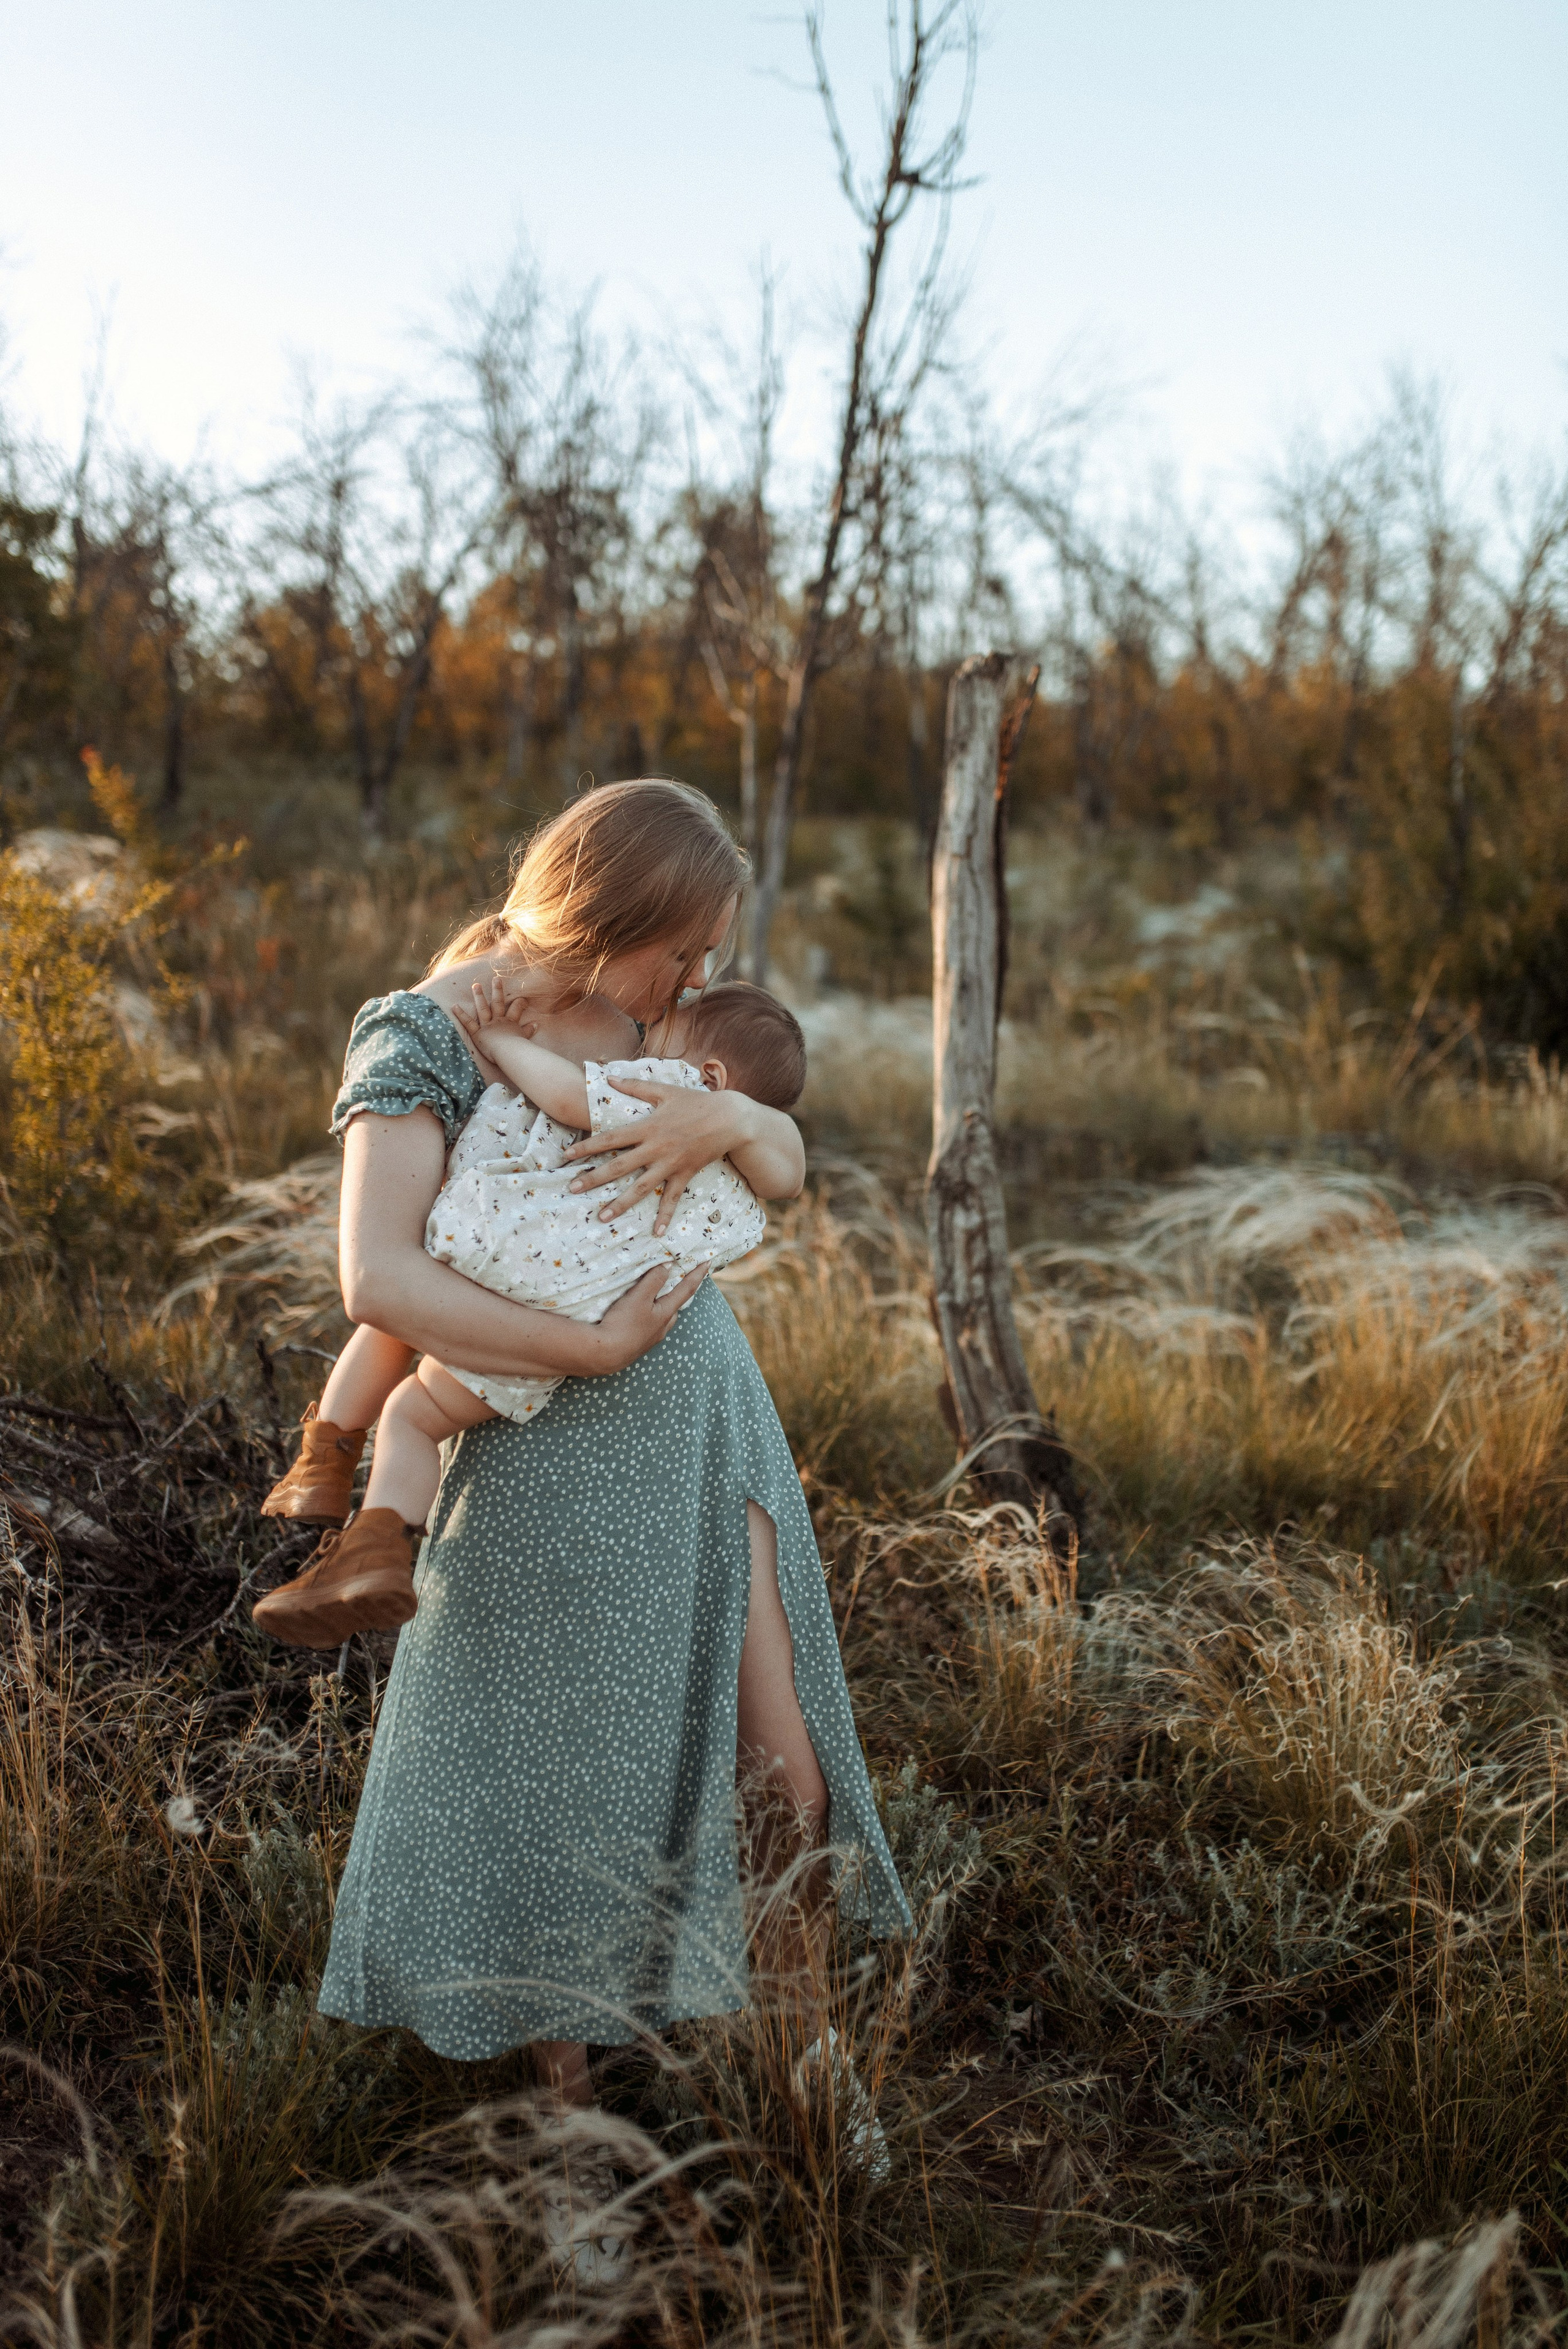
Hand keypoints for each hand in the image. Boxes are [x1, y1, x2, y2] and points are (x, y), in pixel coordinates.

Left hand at [450, 974, 538, 1082]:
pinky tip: (454, 1006)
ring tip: (475, 985)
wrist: (510, 1053)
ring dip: (479, 996)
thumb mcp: (525, 1038)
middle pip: (498, 1003)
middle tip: (496, 978)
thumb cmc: (518, 1048)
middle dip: (497, 990)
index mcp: (510, 1022)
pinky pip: (468, 1022)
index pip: (516, 1009)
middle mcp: (498, 1021)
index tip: (523, 999)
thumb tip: (537, 1024)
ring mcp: (487, 1026)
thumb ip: (529, 1030)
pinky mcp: (478, 1033)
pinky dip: (461, 1014)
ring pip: (483, 1008)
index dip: (520, 1003)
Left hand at [561, 1078, 755, 1234]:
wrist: (730, 1119)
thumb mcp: (665, 1090)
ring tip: (601, 1217)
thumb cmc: (696, 1101)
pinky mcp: (685, 1174)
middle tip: (571, 1189)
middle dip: (594, 1178)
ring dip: (620, 1203)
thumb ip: (635, 1086)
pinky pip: (673, 1198)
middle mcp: (656, 1148)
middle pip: (619, 1166)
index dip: (587, 1146)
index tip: (566, 1155)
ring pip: (641, 1188)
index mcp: (648, 1127)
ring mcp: (670, 1164)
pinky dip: (665, 1216)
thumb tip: (608, 1077)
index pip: (610, 1138)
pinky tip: (655, 1233)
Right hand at [581, 1263, 706, 1370]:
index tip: (708, 1261)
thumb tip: (668, 1267)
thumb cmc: (623, 1324)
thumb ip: (654, 1280)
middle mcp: (662, 1328)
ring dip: (662, 1306)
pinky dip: (648, 1316)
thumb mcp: (639, 1297)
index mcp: (666, 1314)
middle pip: (675, 1307)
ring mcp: (650, 1339)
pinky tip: (636, 1316)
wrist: (605, 1355)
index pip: (687, 1289)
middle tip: (677, 1281)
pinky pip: (649, 1326)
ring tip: (653, 1297)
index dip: (698, 1274)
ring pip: (662, 1319)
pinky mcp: (638, 1345)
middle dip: (678, 1294)